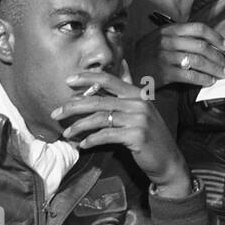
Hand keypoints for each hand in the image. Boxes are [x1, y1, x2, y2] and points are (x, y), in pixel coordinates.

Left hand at [54, 69, 190, 193]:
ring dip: (79, 126)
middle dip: (73, 106)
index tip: (68, 80)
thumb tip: (123, 64)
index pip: (109, 79)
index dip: (87, 78)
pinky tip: (83, 144)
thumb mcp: (142, 109)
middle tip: (56, 113)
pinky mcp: (136, 136)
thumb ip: (129, 90)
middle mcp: (138, 103)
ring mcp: (139, 119)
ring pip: (100, 118)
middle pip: (98, 100)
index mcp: (137, 94)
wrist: (168, 160)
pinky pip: (106, 135)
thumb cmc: (150, 135)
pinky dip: (91, 140)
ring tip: (66, 134)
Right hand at [132, 22, 224, 88]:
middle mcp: (167, 40)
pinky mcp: (163, 72)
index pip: (198, 28)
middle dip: (218, 57)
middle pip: (201, 46)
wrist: (125, 70)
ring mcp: (164, 56)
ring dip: (214, 69)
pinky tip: (209, 82)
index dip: (215, 37)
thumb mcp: (159, 40)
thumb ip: (179, 39)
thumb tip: (207, 45)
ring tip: (222, 75)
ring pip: (197, 61)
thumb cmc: (146, 56)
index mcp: (168, 30)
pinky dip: (202, 79)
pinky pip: (189, 75)